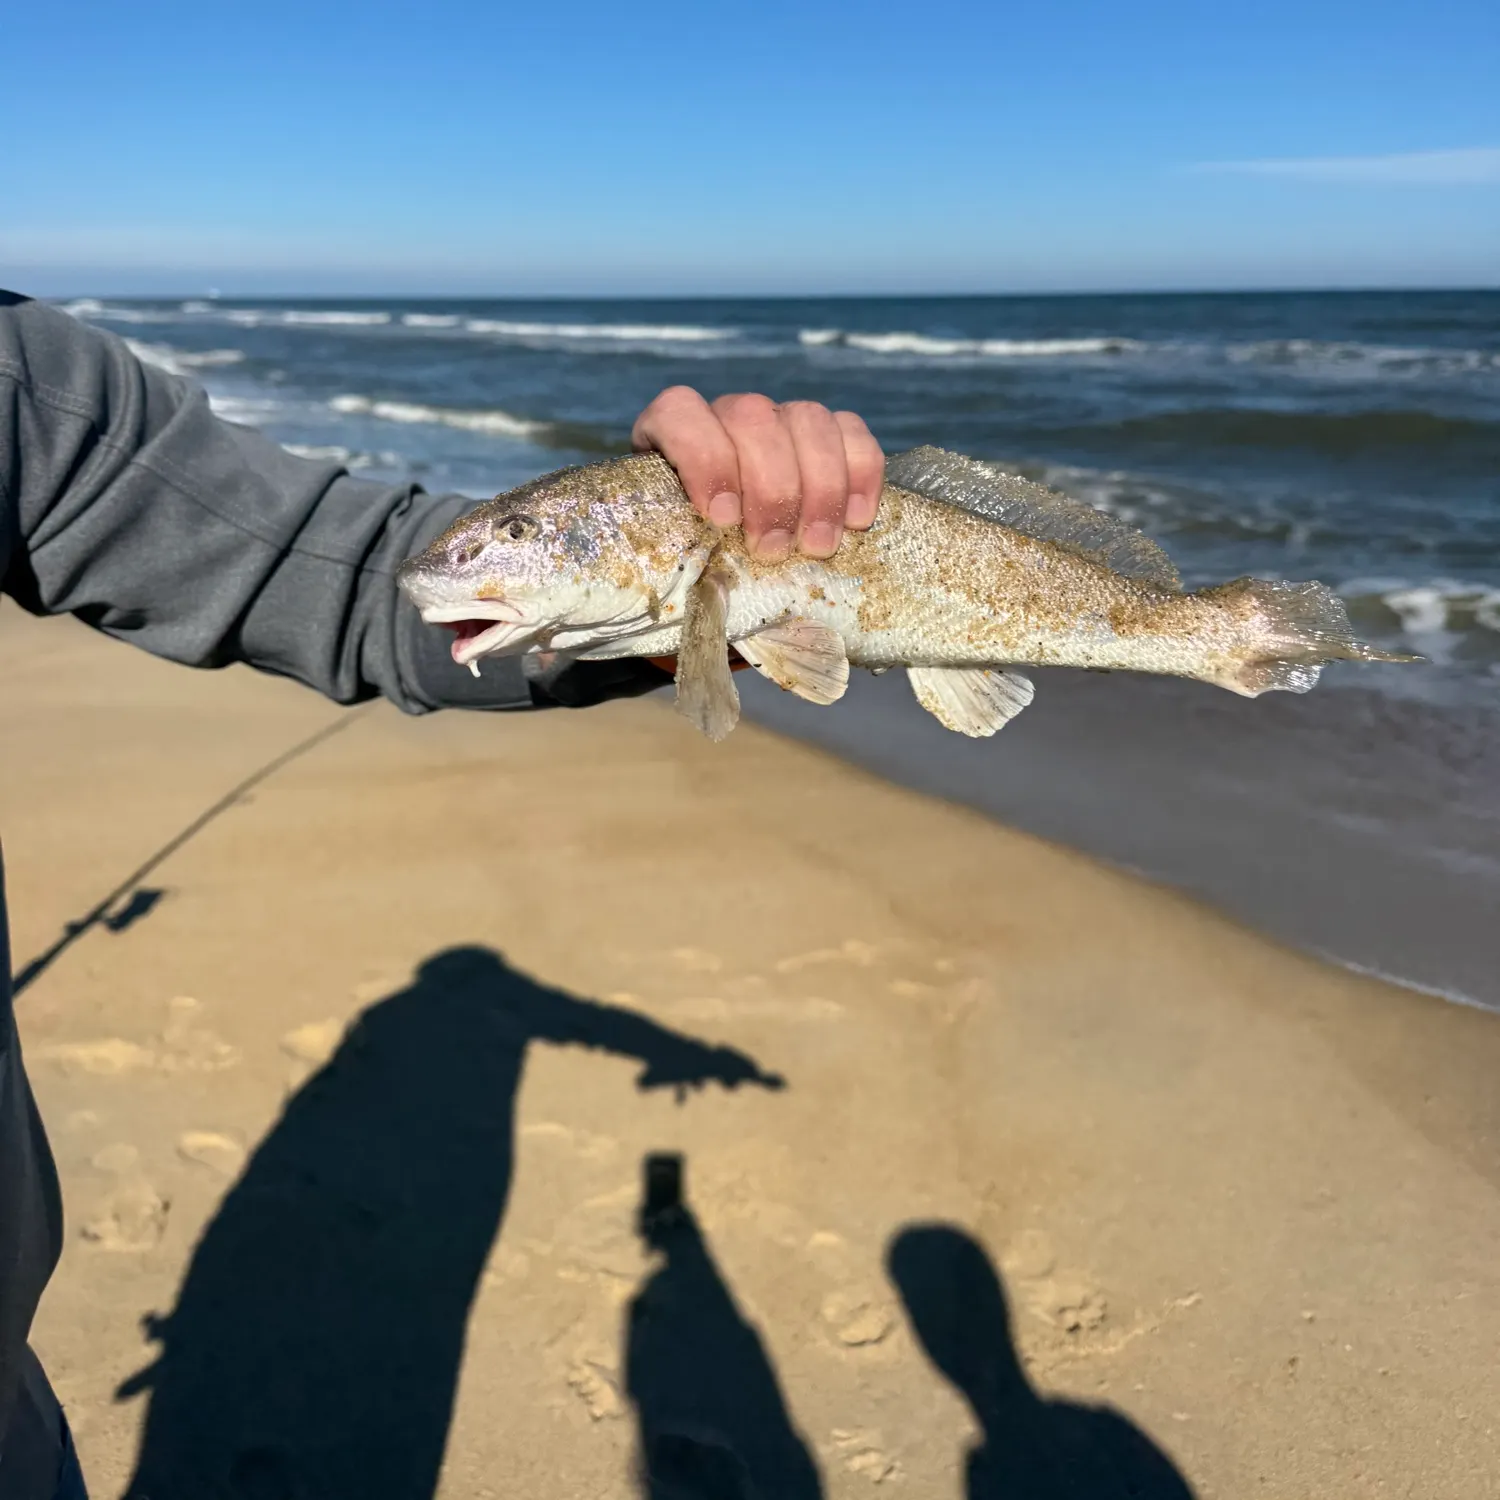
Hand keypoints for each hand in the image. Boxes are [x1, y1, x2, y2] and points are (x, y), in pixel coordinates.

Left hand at [631, 386, 883, 560]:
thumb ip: (677, 571)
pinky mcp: (826, 436)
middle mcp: (726, 418)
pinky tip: (858, 520)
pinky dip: (861, 474)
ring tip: (818, 548)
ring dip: (819, 487)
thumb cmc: (693, 567)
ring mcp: (779, 420)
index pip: (680, 413)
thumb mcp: (675, 567)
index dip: (704, 458)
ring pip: (808, 419)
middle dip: (771, 488)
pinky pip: (853, 431)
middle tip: (774, 550)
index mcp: (671, 437)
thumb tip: (676, 610)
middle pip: (753, 418)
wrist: (730, 566)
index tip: (723, 517)